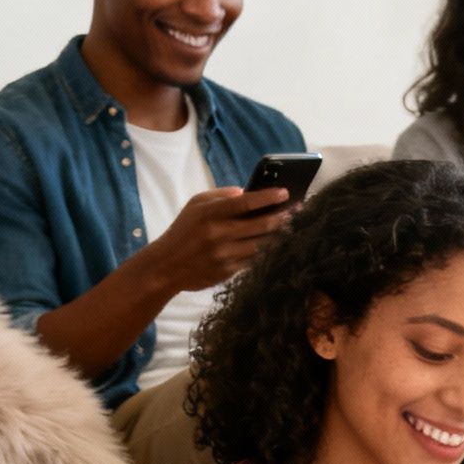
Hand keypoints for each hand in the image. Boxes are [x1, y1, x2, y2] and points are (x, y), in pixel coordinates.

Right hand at [142, 186, 292, 291]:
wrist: (166, 267)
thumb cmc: (183, 231)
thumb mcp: (195, 205)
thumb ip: (220, 196)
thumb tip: (246, 192)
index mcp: (211, 213)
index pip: (247, 202)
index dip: (269, 197)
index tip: (285, 193)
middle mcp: (220, 234)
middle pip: (261, 224)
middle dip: (283, 217)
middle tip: (297, 211)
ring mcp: (225, 255)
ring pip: (262, 244)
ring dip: (279, 235)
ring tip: (292, 227)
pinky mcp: (228, 271)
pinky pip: (254, 260)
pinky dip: (266, 251)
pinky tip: (276, 245)